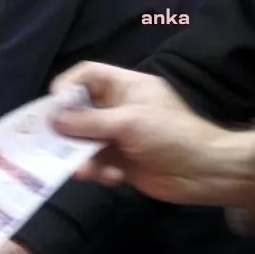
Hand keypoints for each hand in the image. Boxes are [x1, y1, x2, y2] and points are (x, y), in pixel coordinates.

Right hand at [51, 62, 254, 207]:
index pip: (88, 75)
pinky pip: (94, 163)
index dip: (67, 86)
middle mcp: (117, 109)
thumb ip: (88, 121)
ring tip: (86, 171)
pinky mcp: (118, 161)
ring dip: (81, 157)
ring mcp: (116, 136)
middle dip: (66, 129)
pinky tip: (112, 178)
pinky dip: (97, 172)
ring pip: (82, 141)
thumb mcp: (128, 122)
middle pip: (78, 110)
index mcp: (125, 88)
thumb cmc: (170, 135)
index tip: (52, 106)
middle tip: (51, 143)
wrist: (203, 172)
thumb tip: (52, 120)